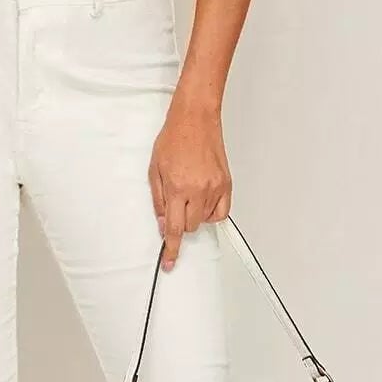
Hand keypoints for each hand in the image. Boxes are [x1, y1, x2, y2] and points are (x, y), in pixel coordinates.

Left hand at [149, 94, 231, 270]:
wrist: (195, 119)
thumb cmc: (174, 139)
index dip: (171, 249)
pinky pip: (222, 212)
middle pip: (190, 226)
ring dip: (195, 214)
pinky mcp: (227, 183)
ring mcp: (215, 187)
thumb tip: (162, 224)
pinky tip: (204, 200)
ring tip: (189, 192)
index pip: (174, 228)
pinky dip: (212, 212)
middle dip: (180, 222)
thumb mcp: (155, 170)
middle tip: (176, 204)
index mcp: (177, 188)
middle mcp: (198, 190)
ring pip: (205, 220)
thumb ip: (158, 200)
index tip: (169, 263)